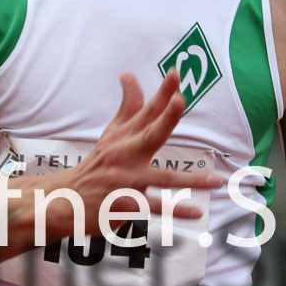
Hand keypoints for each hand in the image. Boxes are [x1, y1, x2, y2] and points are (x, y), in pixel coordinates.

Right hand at [63, 69, 221, 233]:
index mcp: (125, 135)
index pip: (147, 110)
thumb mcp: (111, 133)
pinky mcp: (128, 204)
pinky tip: (197, 212)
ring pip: (163, 179)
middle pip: (150, 133)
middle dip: (166, 117)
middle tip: (180, 101)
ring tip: (217, 180)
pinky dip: (177, 211)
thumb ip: (128, 106)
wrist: (67, 199)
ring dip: (192, 180)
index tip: (175, 73)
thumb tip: (129, 73)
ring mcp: (127, 180)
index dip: (162, 91)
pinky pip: (156, 208)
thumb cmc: (98, 163)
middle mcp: (126, 154)